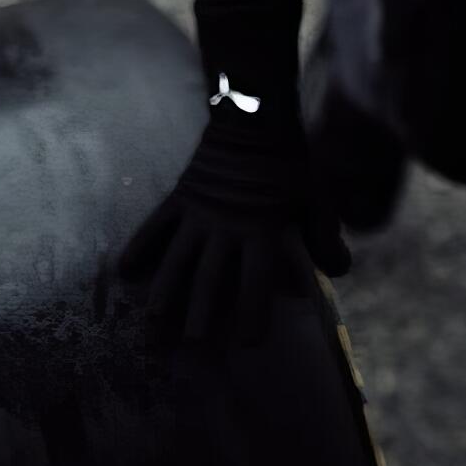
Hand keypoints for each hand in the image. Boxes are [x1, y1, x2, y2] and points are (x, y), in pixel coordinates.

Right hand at [118, 105, 350, 346]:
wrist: (254, 117)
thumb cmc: (289, 164)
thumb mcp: (316, 198)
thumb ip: (325, 236)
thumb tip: (340, 272)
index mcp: (262, 229)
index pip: (256, 278)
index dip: (252, 311)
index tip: (247, 344)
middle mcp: (226, 227)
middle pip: (209, 276)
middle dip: (200, 313)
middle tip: (191, 348)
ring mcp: (198, 213)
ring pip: (177, 259)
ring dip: (165, 292)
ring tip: (152, 326)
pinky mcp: (180, 197)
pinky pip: (155, 225)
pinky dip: (140, 246)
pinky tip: (124, 271)